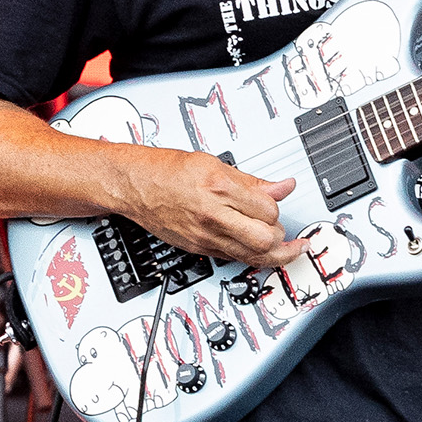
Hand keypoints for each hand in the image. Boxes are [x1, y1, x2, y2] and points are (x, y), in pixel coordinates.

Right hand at [110, 147, 306, 268]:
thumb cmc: (167, 171)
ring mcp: (205, 237)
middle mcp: (213, 216)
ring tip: (287, 247)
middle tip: (286, 229)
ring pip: (252, 257)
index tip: (279, 200)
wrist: (134, 186)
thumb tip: (283, 186)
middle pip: (264, 239)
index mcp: (219, 188)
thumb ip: (252, 180)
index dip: (277, 205)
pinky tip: (258, 249)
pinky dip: (251, 256)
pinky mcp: (199, 249)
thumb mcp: (214, 163)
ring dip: (275, 253)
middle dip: (281, 235)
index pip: (268, 208)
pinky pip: (234, 259)